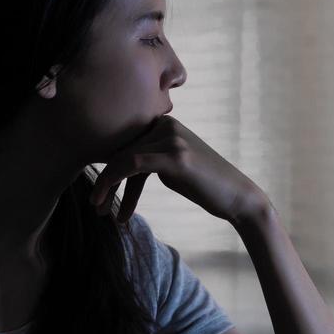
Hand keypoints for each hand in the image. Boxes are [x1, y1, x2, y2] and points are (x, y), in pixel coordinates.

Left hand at [88, 115, 270, 226]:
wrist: (237, 197)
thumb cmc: (203, 185)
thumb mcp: (171, 167)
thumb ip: (147, 159)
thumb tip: (115, 167)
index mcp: (163, 122)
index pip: (125, 143)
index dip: (107, 169)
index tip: (98, 195)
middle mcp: (166, 123)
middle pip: (122, 150)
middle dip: (105, 181)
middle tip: (96, 206)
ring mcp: (171, 137)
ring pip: (123, 158)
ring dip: (106, 187)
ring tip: (99, 210)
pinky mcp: (175, 155)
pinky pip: (133, 165)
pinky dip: (115, 184)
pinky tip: (113, 208)